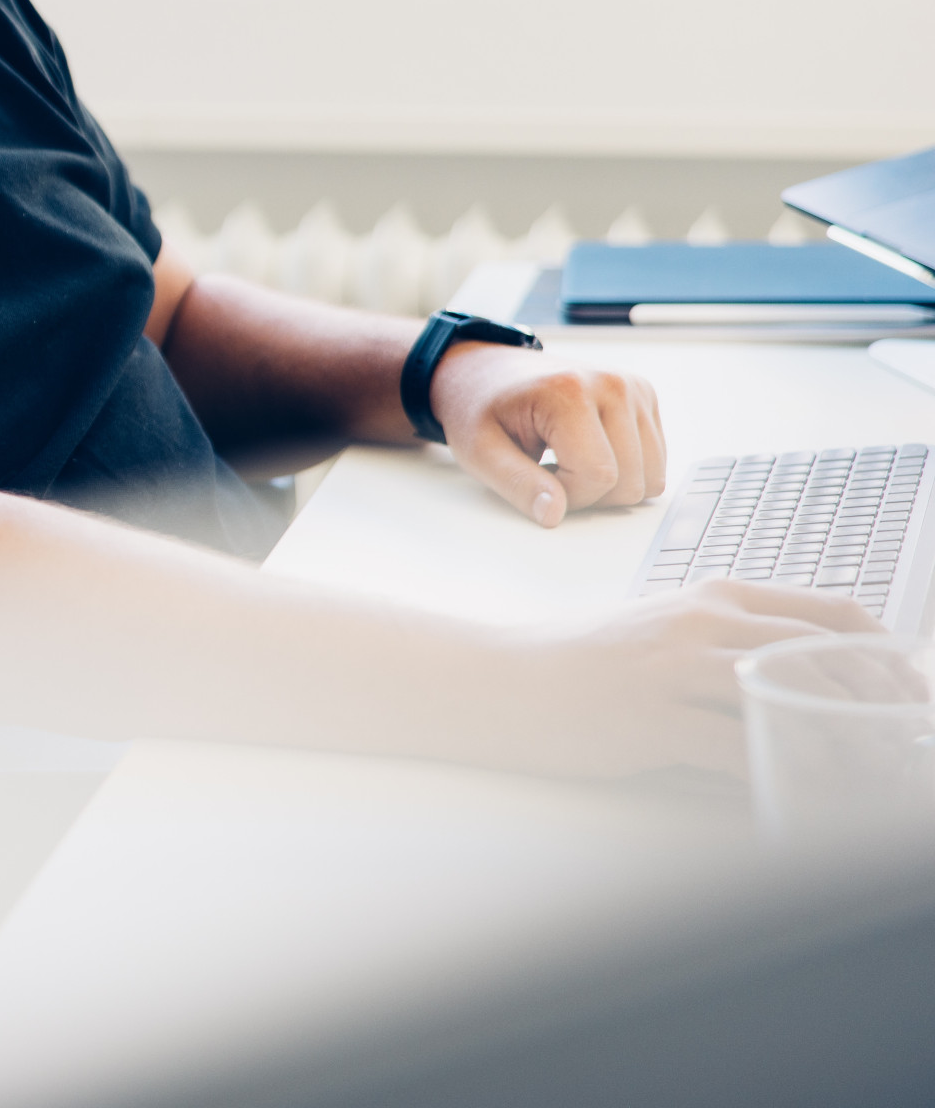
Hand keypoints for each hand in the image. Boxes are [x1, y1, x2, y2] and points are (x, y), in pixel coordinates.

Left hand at [429, 342, 665, 527]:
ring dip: (609, 484)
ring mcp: (634, 389)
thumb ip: (517, 484)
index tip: (536, 478)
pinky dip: (625, 469)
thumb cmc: (481, 408)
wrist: (489, 372)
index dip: (567, 497)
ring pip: (650, 477)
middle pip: (630, 482)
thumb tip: (553, 514)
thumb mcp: (480, 450)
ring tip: (568, 458)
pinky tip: (589, 449)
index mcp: (569, 390)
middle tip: (549, 469)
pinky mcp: (644, 397)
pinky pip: (655, 462)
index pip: (598, 476)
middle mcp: (612, 384)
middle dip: (589, 493)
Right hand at [479, 580, 883, 776]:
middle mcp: (699, 624)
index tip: (908, 690)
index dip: (882, 653)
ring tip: (875, 777)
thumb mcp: (659, 632)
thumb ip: (725, 644)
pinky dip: (784, 777)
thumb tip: (803, 684)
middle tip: (904, 744)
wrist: (497, 679)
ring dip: (844, 745)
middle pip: (823, 658)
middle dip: (879, 706)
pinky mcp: (652, 721)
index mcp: (709, 596)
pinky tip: (802, 796)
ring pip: (792, 701)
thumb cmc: (577, 662)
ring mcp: (675, 671)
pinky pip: (741, 752)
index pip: (826, 611)